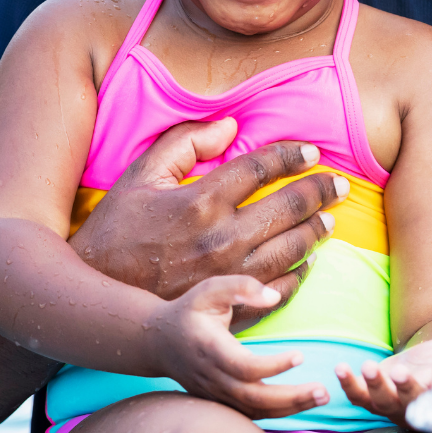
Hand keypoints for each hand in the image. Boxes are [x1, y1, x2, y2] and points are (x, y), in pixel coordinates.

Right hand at [70, 117, 347, 318]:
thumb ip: (184, 143)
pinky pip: (276, 292)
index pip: (262, 168)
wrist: (92, 294)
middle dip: (320, 192)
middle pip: (288, 208)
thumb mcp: (140, 176)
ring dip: (315, 232)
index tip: (311, 151)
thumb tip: (231, 125)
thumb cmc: (115, 230)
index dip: (292, 155)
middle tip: (338, 184)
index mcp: (201, 200)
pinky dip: (298, 276)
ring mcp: (228, 276)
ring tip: (329, 220)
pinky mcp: (226, 307)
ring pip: (290, 250)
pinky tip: (307, 263)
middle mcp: (221, 238)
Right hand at [153, 273, 329, 417]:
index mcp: (210, 349)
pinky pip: (248, 412)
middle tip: (324, 390)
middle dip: (290, 397)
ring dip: (289, 408)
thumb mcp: (210, 289)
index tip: (301, 355)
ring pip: (252, 410)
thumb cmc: (190, 310)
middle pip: (253, 397)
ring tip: (320, 396)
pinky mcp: (219, 399)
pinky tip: (299, 403)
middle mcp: (212, 377)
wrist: (159, 341)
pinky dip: (275, 413)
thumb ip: (241, 287)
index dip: (273, 366)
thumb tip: (273, 296)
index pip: (244, 367)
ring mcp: (214, 393)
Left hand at [335, 334, 431, 425]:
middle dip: (407, 389)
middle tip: (403, 374)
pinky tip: (340, 368)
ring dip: (376, 386)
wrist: (429, 368)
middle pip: (413, 402)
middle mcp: (420, 406)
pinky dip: (349, 384)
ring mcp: (395, 404)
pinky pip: (359, 396)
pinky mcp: (374, 396)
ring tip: (369, 366)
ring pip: (384, 401)